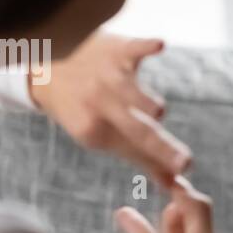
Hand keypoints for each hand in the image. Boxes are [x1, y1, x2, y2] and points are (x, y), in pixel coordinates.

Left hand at [30, 31, 191, 186]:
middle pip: (140, 132)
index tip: (185, 168)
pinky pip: (135, 48)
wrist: (46, 66)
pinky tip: (159, 46)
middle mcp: (99, 106)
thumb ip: (146, 161)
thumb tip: (177, 186)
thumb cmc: (87, 110)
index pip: (139, 148)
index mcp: (95, 133)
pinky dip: (146, 47)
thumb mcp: (106, 138)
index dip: (166, 158)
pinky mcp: (117, 49)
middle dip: (163, 149)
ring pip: (145, 100)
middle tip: (185, 163)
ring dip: (152, 107)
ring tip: (152, 109)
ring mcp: (108, 77)